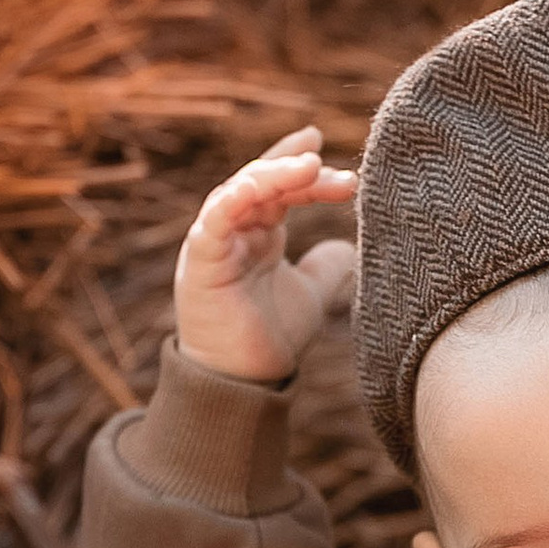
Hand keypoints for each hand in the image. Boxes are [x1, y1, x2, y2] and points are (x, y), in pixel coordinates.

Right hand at [172, 129, 358, 382]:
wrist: (244, 383)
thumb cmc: (270, 339)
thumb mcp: (311, 295)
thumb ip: (327, 268)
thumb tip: (348, 247)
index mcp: (258, 233)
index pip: (281, 187)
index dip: (306, 170)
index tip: (342, 164)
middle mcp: (235, 230)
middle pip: (264, 182)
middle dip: (298, 170)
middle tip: (333, 166)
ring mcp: (214, 242)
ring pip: (239, 191)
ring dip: (272, 175)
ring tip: (308, 166)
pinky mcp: (199, 260)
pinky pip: (214, 220)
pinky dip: (233, 199)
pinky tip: (258, 187)